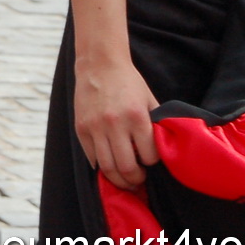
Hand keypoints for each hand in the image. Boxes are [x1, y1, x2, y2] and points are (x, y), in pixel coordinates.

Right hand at [73, 56, 159, 189]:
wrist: (99, 64)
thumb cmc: (128, 83)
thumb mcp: (148, 101)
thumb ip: (155, 126)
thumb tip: (163, 151)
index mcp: (136, 117)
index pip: (149, 156)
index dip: (152, 163)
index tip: (151, 162)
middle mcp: (115, 124)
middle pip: (127, 168)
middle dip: (136, 180)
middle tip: (139, 180)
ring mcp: (95, 127)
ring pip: (107, 167)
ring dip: (118, 179)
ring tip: (125, 179)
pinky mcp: (81, 128)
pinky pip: (92, 157)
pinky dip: (101, 166)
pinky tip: (109, 164)